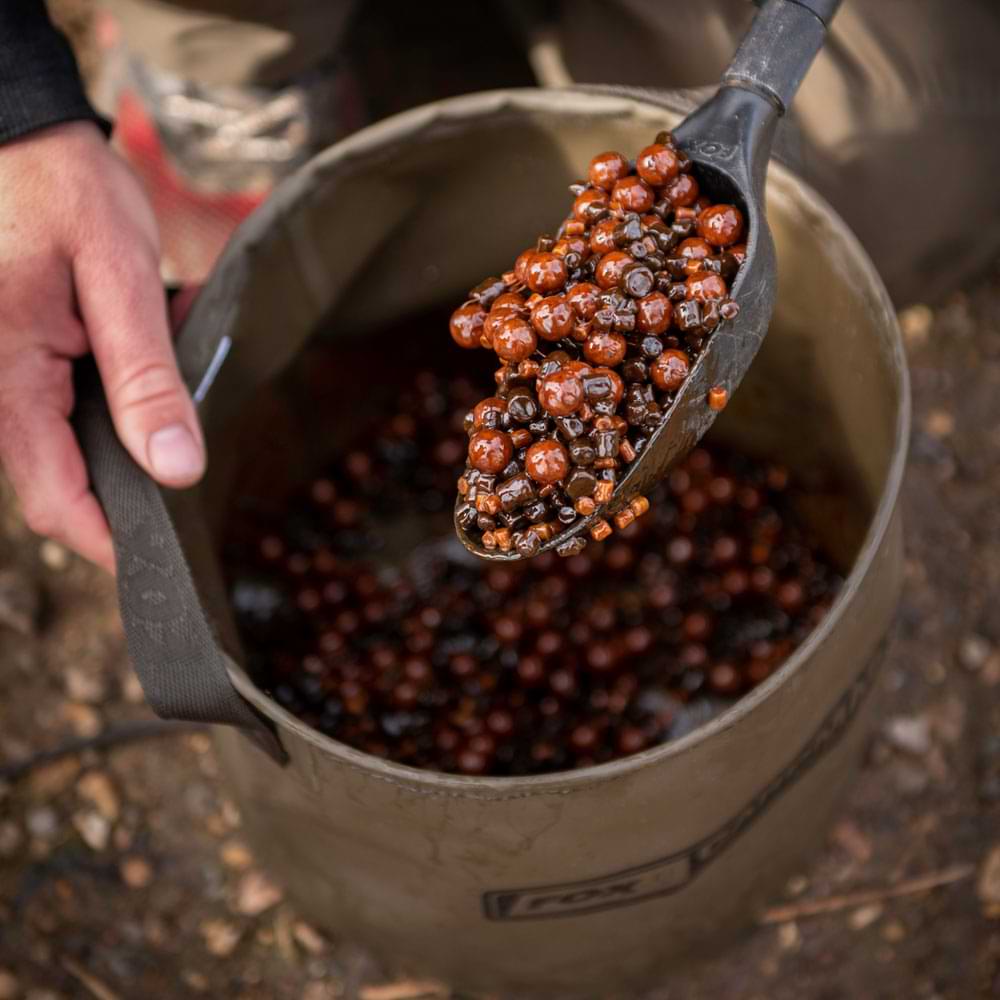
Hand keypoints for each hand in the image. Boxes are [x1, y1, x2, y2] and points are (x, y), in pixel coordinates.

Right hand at [0, 121, 204, 572]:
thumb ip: (146, 378)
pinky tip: (142, 359)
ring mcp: (0, 378)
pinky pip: (61, 409)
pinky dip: (111, 400)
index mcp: (6, 380)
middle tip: (187, 460)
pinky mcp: (12, 361)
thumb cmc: (62, 188)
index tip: (165, 558)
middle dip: (130, 484)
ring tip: (169, 388)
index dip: (112, 541)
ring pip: (65, 449)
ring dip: (125, 436)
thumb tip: (178, 469)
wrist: (16, 131)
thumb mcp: (120, 278)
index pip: (56, 503)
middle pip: (61, 483)